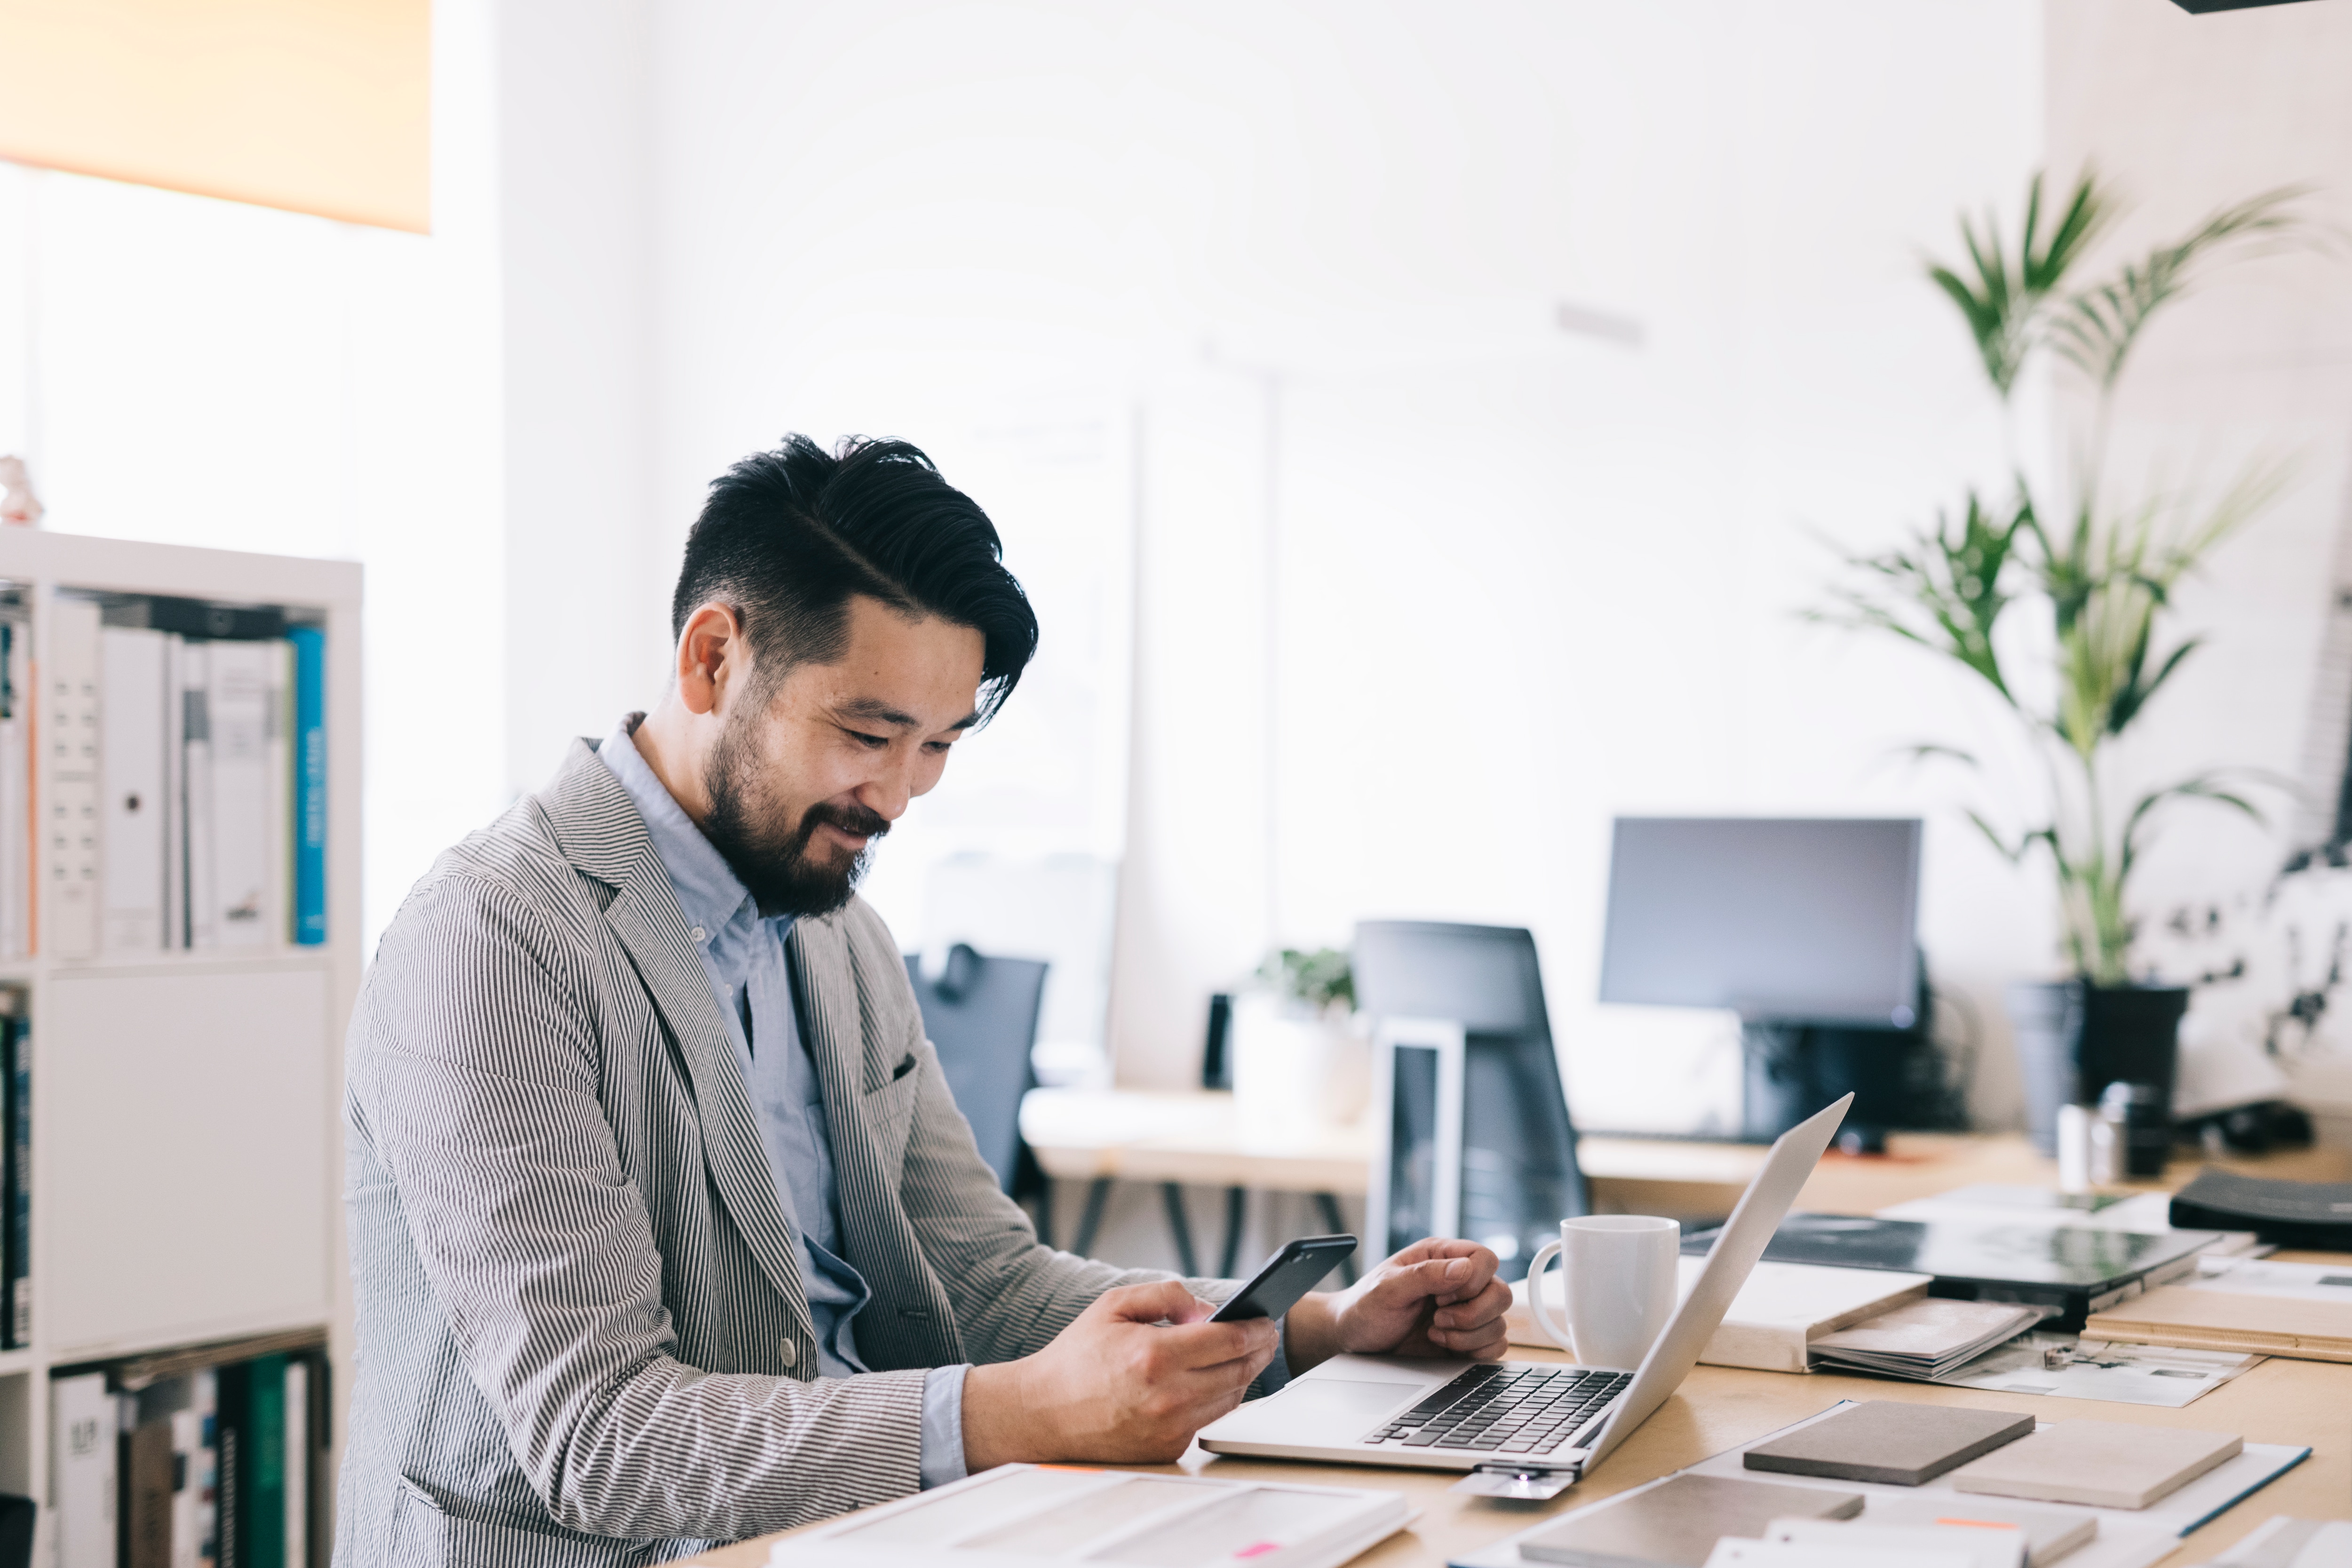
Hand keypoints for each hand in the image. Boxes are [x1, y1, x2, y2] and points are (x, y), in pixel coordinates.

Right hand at [961, 1280, 1278, 1467]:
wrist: (1043, 1413)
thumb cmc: (1076, 1356)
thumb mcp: (1114, 1305)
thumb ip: (1167, 1295)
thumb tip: (1209, 1310)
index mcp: (1155, 1356)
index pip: (1229, 1340)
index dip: (1256, 1328)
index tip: (1267, 1319)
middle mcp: (1167, 1397)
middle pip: (1239, 1371)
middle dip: (1259, 1350)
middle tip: (1267, 1336)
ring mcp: (1169, 1428)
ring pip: (1231, 1399)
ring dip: (1243, 1375)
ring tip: (1245, 1355)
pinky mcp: (1167, 1450)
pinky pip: (1207, 1420)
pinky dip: (1215, 1399)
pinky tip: (1213, 1381)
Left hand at [1282, 1238, 1511, 1373]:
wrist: (1353, 1340)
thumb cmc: (1365, 1307)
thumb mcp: (1387, 1288)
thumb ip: (1425, 1275)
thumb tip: (1465, 1269)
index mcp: (1441, 1257)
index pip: (1485, 1258)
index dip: (1473, 1280)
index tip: (1442, 1297)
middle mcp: (1459, 1283)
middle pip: (1501, 1293)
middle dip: (1472, 1313)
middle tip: (1437, 1319)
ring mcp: (1466, 1312)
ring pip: (1500, 1322)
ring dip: (1470, 1335)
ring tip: (1435, 1333)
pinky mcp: (1468, 1339)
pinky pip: (1497, 1345)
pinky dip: (1476, 1351)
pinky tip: (1446, 1347)